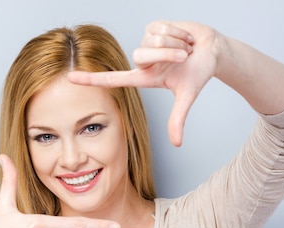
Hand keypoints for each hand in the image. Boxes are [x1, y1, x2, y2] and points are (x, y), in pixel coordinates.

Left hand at [68, 21, 219, 146]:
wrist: (213, 50)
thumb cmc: (198, 72)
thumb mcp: (188, 95)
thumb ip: (178, 119)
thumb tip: (177, 144)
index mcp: (144, 77)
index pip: (113, 79)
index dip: (91, 79)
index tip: (70, 78)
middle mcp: (142, 60)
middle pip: (141, 55)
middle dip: (168, 53)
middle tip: (185, 56)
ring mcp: (146, 42)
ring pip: (153, 40)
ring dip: (176, 43)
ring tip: (186, 47)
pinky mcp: (153, 27)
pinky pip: (161, 28)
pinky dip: (179, 32)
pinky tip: (184, 36)